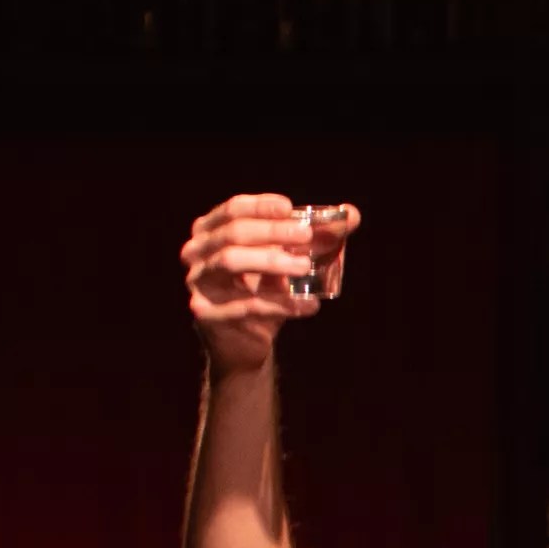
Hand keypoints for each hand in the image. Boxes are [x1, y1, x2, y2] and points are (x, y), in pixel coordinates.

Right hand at [182, 195, 355, 375]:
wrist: (246, 341)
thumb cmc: (265, 292)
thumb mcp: (287, 263)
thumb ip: (314, 240)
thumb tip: (352, 215)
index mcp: (210, 232)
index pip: (232, 210)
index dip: (259, 206)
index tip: (289, 208)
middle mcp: (196, 253)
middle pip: (232, 234)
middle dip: (271, 231)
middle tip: (306, 235)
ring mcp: (197, 283)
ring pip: (230, 262)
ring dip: (271, 261)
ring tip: (305, 267)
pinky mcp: (206, 313)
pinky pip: (245, 305)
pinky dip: (281, 304)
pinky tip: (310, 306)